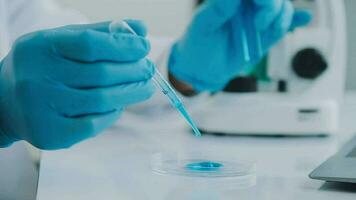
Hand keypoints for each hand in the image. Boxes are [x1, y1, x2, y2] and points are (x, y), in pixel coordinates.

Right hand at [0, 20, 154, 149]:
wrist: (5, 102)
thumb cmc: (43, 66)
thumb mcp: (63, 41)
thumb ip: (101, 33)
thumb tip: (141, 29)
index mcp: (41, 48)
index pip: (90, 44)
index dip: (123, 46)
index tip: (144, 47)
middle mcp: (37, 78)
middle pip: (100, 74)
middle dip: (133, 71)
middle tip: (148, 69)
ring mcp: (41, 109)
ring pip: (101, 100)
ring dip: (131, 93)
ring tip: (146, 87)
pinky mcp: (50, 134)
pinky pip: (93, 124)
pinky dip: (112, 113)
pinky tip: (120, 105)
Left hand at [168, 0, 311, 91]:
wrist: (204, 70)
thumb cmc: (198, 45)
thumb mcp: (203, 26)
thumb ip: (219, 9)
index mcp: (231, 0)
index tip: (259, 4)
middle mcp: (247, 5)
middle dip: (271, 6)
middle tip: (259, 24)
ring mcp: (258, 18)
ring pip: (281, 8)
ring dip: (280, 17)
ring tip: (265, 31)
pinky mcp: (265, 34)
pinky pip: (284, 24)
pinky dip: (295, 19)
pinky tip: (305, 17)